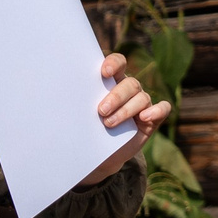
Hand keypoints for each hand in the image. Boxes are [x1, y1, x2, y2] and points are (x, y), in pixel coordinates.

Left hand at [83, 52, 169, 184]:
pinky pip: (163, 108)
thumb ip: (77, 103)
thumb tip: (55, 97)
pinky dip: (156, 111)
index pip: (118, 63)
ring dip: (126, 110)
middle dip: (116, 97)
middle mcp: (129, 89)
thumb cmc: (87, 130)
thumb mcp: (80, 116)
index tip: (103, 73)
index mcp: (112, 81)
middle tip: (100, 111)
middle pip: (130, 84)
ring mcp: (142, 103)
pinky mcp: (153, 119)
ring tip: (109, 124)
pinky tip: (144, 117)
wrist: (99, 155)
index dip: (114, 64)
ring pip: (142, 98)